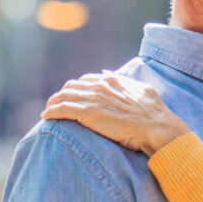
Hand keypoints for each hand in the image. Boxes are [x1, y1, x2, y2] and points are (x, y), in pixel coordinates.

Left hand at [42, 71, 189, 155]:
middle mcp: (100, 86)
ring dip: (53, 102)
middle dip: (63, 94)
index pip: (87, 80)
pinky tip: (46, 116)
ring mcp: (93, 99)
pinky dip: (51, 111)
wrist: (157, 128)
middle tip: (57, 104)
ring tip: (48, 110)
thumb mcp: (142, 90)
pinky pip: (62, 109)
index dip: (78, 87)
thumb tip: (107, 73)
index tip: (73, 96)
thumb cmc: (154, 113)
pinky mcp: (87, 113)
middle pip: (72, 86)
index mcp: (113, 80)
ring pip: (63, 96)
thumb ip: (124, 82)